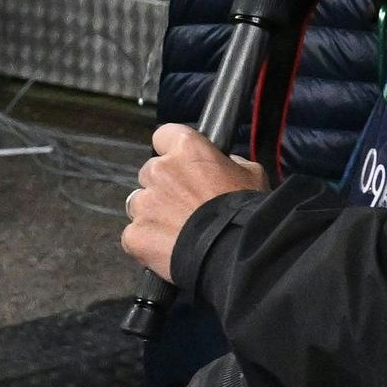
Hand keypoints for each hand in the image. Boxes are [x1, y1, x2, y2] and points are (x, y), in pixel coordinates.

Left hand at [118, 123, 264, 282]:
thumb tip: (226, 164)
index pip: (164, 135)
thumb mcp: (252, 174)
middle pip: (150, 172)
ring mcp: (143, 203)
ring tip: (176, 230)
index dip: (172, 149)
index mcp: (186, 148)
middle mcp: (159, 170)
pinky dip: (147, 241)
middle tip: (184, 204)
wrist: (231, 252)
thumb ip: (232, 163)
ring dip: (152, 213)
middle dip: (163, 186)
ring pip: (139, 203)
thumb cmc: (243, 211)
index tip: (181, 162)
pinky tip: (167, 248)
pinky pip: (134, 234)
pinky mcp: (134, 234)